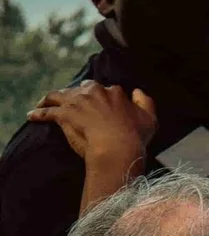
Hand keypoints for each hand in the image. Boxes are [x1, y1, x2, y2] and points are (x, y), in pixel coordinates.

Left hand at [31, 82, 154, 170]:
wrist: (117, 148)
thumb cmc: (135, 136)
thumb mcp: (150, 118)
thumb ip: (145, 101)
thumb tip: (136, 91)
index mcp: (114, 93)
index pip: (107, 89)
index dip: (102, 96)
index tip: (99, 104)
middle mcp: (94, 92)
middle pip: (80, 88)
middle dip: (75, 93)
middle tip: (71, 102)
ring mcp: (77, 102)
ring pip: (59, 95)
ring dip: (50, 99)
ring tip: (43, 104)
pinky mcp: (63, 114)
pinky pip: (46, 112)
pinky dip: (38, 113)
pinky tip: (31, 116)